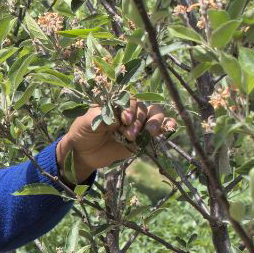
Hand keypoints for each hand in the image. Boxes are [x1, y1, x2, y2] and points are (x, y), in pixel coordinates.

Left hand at [55, 101, 176, 183]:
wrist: (84, 153)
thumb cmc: (84, 132)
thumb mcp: (88, 122)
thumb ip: (101, 117)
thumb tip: (119, 118)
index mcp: (116, 103)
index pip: (129, 100)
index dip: (130, 109)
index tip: (124, 120)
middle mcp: (129, 111)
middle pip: (143, 108)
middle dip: (139, 120)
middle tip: (130, 133)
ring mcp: (137, 123)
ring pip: (154, 115)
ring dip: (154, 122)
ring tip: (149, 132)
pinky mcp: (143, 137)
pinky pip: (160, 128)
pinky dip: (167, 126)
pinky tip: (169, 128)